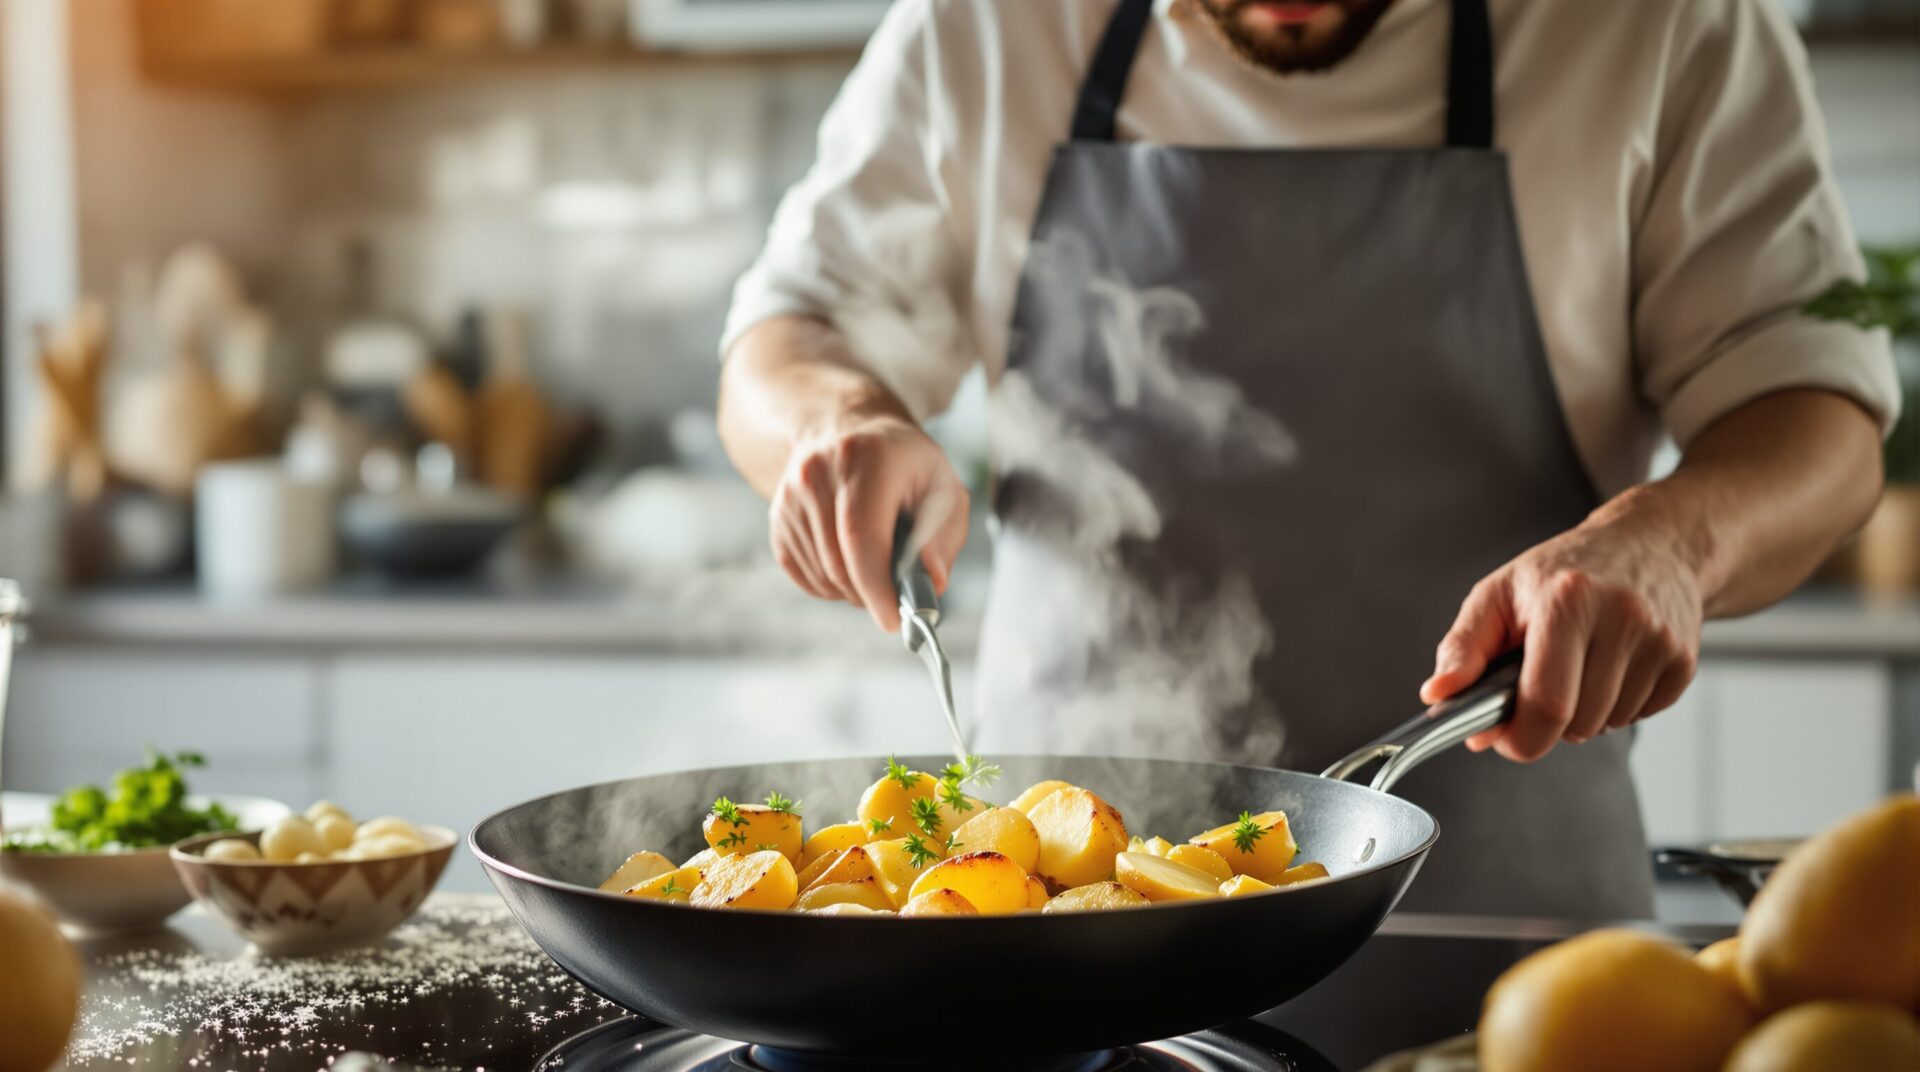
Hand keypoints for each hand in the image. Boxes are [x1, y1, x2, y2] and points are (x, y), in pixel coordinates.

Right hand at [768, 415, 969, 631]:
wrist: (851, 432)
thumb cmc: (906, 468)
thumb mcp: (944, 489)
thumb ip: (944, 538)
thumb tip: (929, 583)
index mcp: (866, 459)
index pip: (861, 536)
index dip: (876, 587)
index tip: (894, 620)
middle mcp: (817, 473)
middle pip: (839, 564)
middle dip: (871, 594)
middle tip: (896, 595)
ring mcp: (790, 496)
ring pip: (822, 575)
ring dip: (853, 591)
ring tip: (877, 565)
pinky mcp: (777, 518)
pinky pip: (804, 575)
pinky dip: (832, 585)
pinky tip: (851, 560)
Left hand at [1420, 511, 1704, 762]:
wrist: (1652, 545)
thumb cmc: (1563, 571)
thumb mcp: (1498, 594)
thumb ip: (1461, 648)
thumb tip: (1438, 695)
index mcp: (1567, 600)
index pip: (1546, 702)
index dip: (1519, 738)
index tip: (1501, 736)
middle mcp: (1621, 617)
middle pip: (1577, 723)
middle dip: (1548, 723)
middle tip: (1538, 686)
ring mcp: (1660, 640)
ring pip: (1607, 725)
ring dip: (1583, 714)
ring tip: (1578, 667)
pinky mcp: (1684, 661)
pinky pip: (1639, 716)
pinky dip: (1617, 704)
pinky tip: (1611, 665)